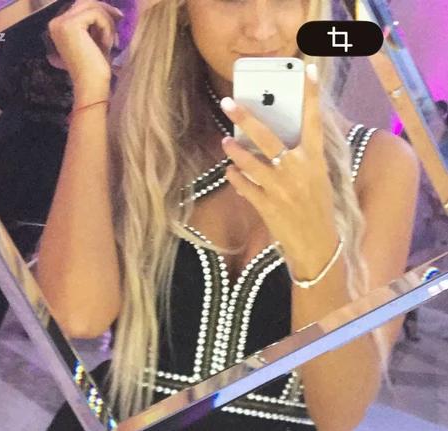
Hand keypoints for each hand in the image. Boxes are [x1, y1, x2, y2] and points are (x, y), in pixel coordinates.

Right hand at [46, 0, 123, 100]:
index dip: (100, 9)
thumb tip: (108, 5)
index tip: (116, 18)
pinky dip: (107, 27)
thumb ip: (94, 21)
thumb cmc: (95, 68)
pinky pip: (96, 14)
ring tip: (112, 41)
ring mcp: (61, 23)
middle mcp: (56, 22)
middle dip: (105, 11)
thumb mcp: (93, 38)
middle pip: (86, 2)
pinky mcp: (71, 25)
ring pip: (92, 6)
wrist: (91, 87)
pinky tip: (107, 44)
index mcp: (58, 26)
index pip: (81, 6)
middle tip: (120, 19)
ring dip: (107, 21)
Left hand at [220, 65, 339, 279]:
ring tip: (225, 142)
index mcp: (314, 160)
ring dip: (234, 151)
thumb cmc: (318, 209)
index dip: (310, 95)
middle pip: (267, 138)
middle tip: (228, 102)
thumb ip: (304, 156)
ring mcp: (280, 190)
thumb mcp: (318, 179)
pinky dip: (236, 178)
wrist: (317, 246)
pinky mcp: (267, 207)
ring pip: (250, 163)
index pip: (313, 121)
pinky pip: (245, 187)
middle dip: (246, 118)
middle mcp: (297, 171)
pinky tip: (230, 172)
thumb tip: (283, 137)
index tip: (308, 70)